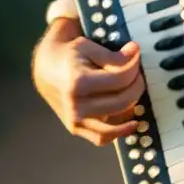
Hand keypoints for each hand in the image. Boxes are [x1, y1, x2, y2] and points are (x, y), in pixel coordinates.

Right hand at [32, 19, 145, 144]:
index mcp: (78, 83)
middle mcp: (76, 106)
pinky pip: (102, 137)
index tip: (135, 54)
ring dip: (133, 105)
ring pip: (116, 120)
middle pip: (122, 100)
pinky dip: (119, 132)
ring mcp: (75, 120)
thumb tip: (135, 52)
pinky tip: (133, 123)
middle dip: (136, 84)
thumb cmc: (69, 54)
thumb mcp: (88, 46)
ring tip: (135, 90)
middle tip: (137, 72)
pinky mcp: (76, 129)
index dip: (134, 65)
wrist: (46, 68)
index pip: (121, 78)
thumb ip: (112, 55)